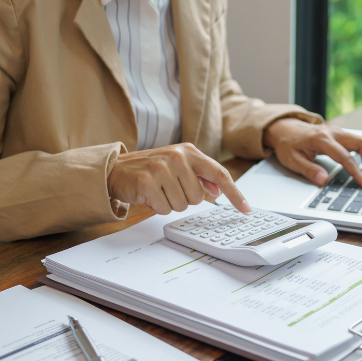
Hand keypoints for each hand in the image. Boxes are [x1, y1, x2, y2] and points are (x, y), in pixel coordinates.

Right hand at [107, 143, 250, 215]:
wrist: (115, 169)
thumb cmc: (149, 169)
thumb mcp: (176, 166)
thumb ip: (199, 175)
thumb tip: (218, 190)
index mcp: (188, 151)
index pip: (219, 173)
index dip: (235, 193)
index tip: (246, 209)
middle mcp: (177, 156)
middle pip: (198, 197)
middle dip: (184, 199)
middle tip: (168, 188)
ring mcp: (161, 168)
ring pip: (182, 205)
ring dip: (169, 203)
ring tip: (157, 190)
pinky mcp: (148, 182)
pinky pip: (165, 209)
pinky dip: (157, 207)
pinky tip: (148, 195)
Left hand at [263, 118, 361, 187]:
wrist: (284, 128)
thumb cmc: (287, 144)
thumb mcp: (291, 160)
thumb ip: (308, 170)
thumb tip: (323, 180)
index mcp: (321, 139)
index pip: (344, 156)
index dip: (357, 171)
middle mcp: (333, 132)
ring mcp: (338, 132)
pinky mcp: (341, 134)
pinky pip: (360, 142)